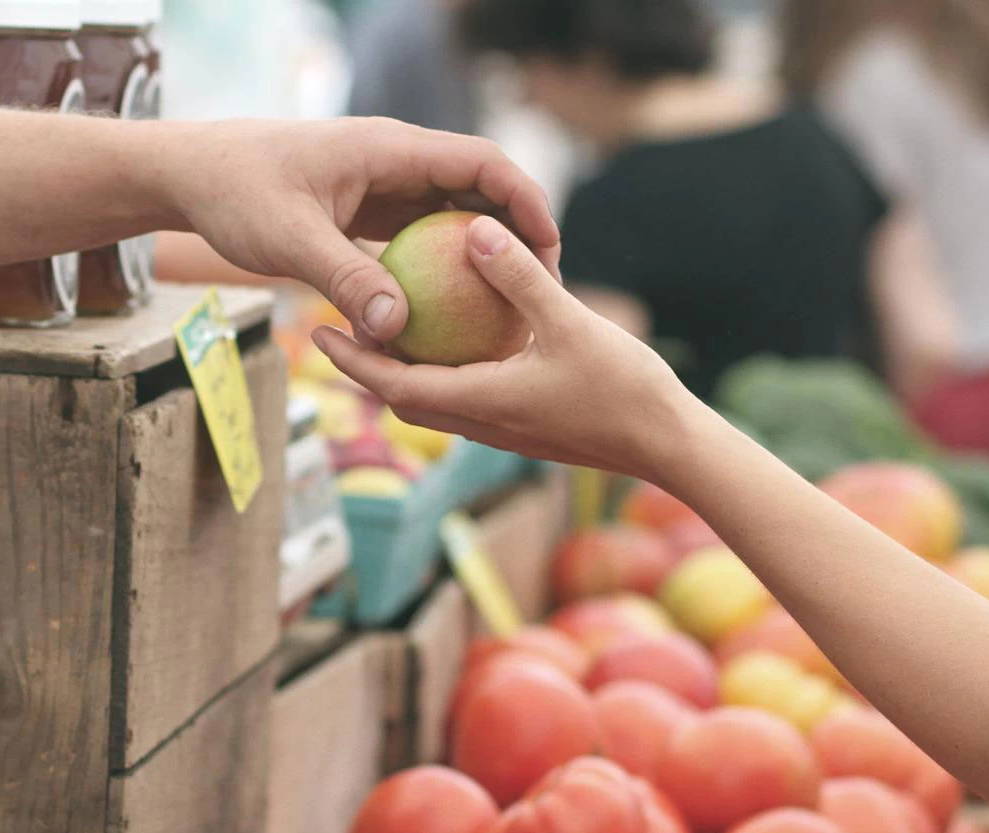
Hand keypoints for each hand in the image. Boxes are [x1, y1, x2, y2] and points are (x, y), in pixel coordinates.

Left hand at [153, 119, 561, 345]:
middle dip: (516, 231)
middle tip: (544, 287)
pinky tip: (452, 315)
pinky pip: (419, 237)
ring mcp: (382, 186)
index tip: (550, 246)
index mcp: (389, 149)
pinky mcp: (366, 211)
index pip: (481, 162)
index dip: (524, 199)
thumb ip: (346, 280)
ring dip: (482, 254)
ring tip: (509, 306)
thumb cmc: (235, 194)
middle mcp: (394, 162)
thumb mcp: (290, 240)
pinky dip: (441, 269)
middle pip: (478, 188)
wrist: (192, 175)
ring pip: (451, 214)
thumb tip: (397, 329)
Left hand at [311, 215, 700, 480]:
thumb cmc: (625, 389)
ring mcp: (503, 429)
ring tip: (386, 329)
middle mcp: (482, 423)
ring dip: (404, 372)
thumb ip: (520, 277)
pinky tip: (457, 340)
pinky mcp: (525, 425)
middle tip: (336, 327)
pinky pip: (468, 398)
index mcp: (480, 402)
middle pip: (404, 397)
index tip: (319, 332)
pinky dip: (446, 372)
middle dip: (366, 367)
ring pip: (435, 401)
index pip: (395, 384)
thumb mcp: (569, 322)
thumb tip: (474, 229)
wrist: (668, 446)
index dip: (353, 359)